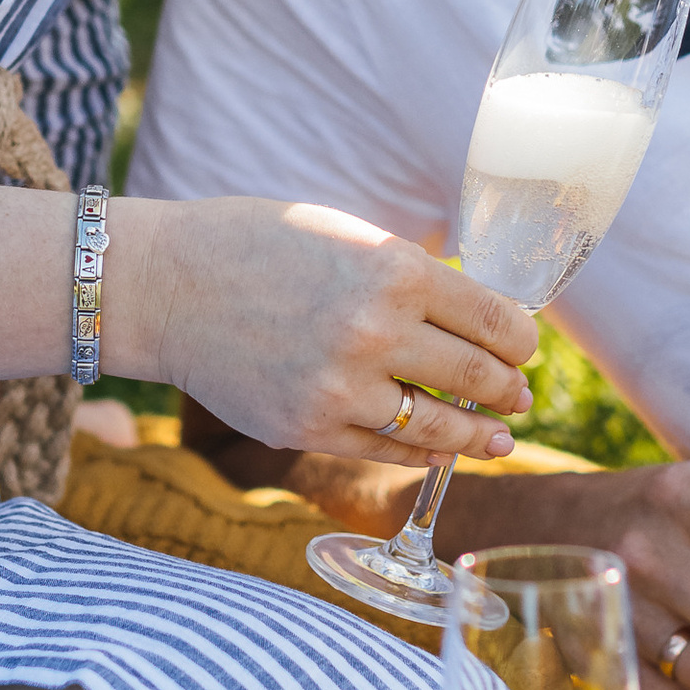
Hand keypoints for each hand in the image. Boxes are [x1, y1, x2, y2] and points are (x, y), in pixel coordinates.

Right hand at [106, 197, 537, 467]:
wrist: (165, 286)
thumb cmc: (258, 246)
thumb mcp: (346, 237)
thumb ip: (408, 275)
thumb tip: (475, 316)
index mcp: (395, 271)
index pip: (495, 321)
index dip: (521, 342)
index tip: (523, 348)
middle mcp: (376, 332)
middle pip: (478, 378)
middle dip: (509, 390)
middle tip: (518, 395)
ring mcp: (342, 389)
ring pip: (439, 428)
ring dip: (479, 435)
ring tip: (499, 437)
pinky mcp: (309, 429)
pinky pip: (385, 449)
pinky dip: (420, 452)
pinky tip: (437, 450)